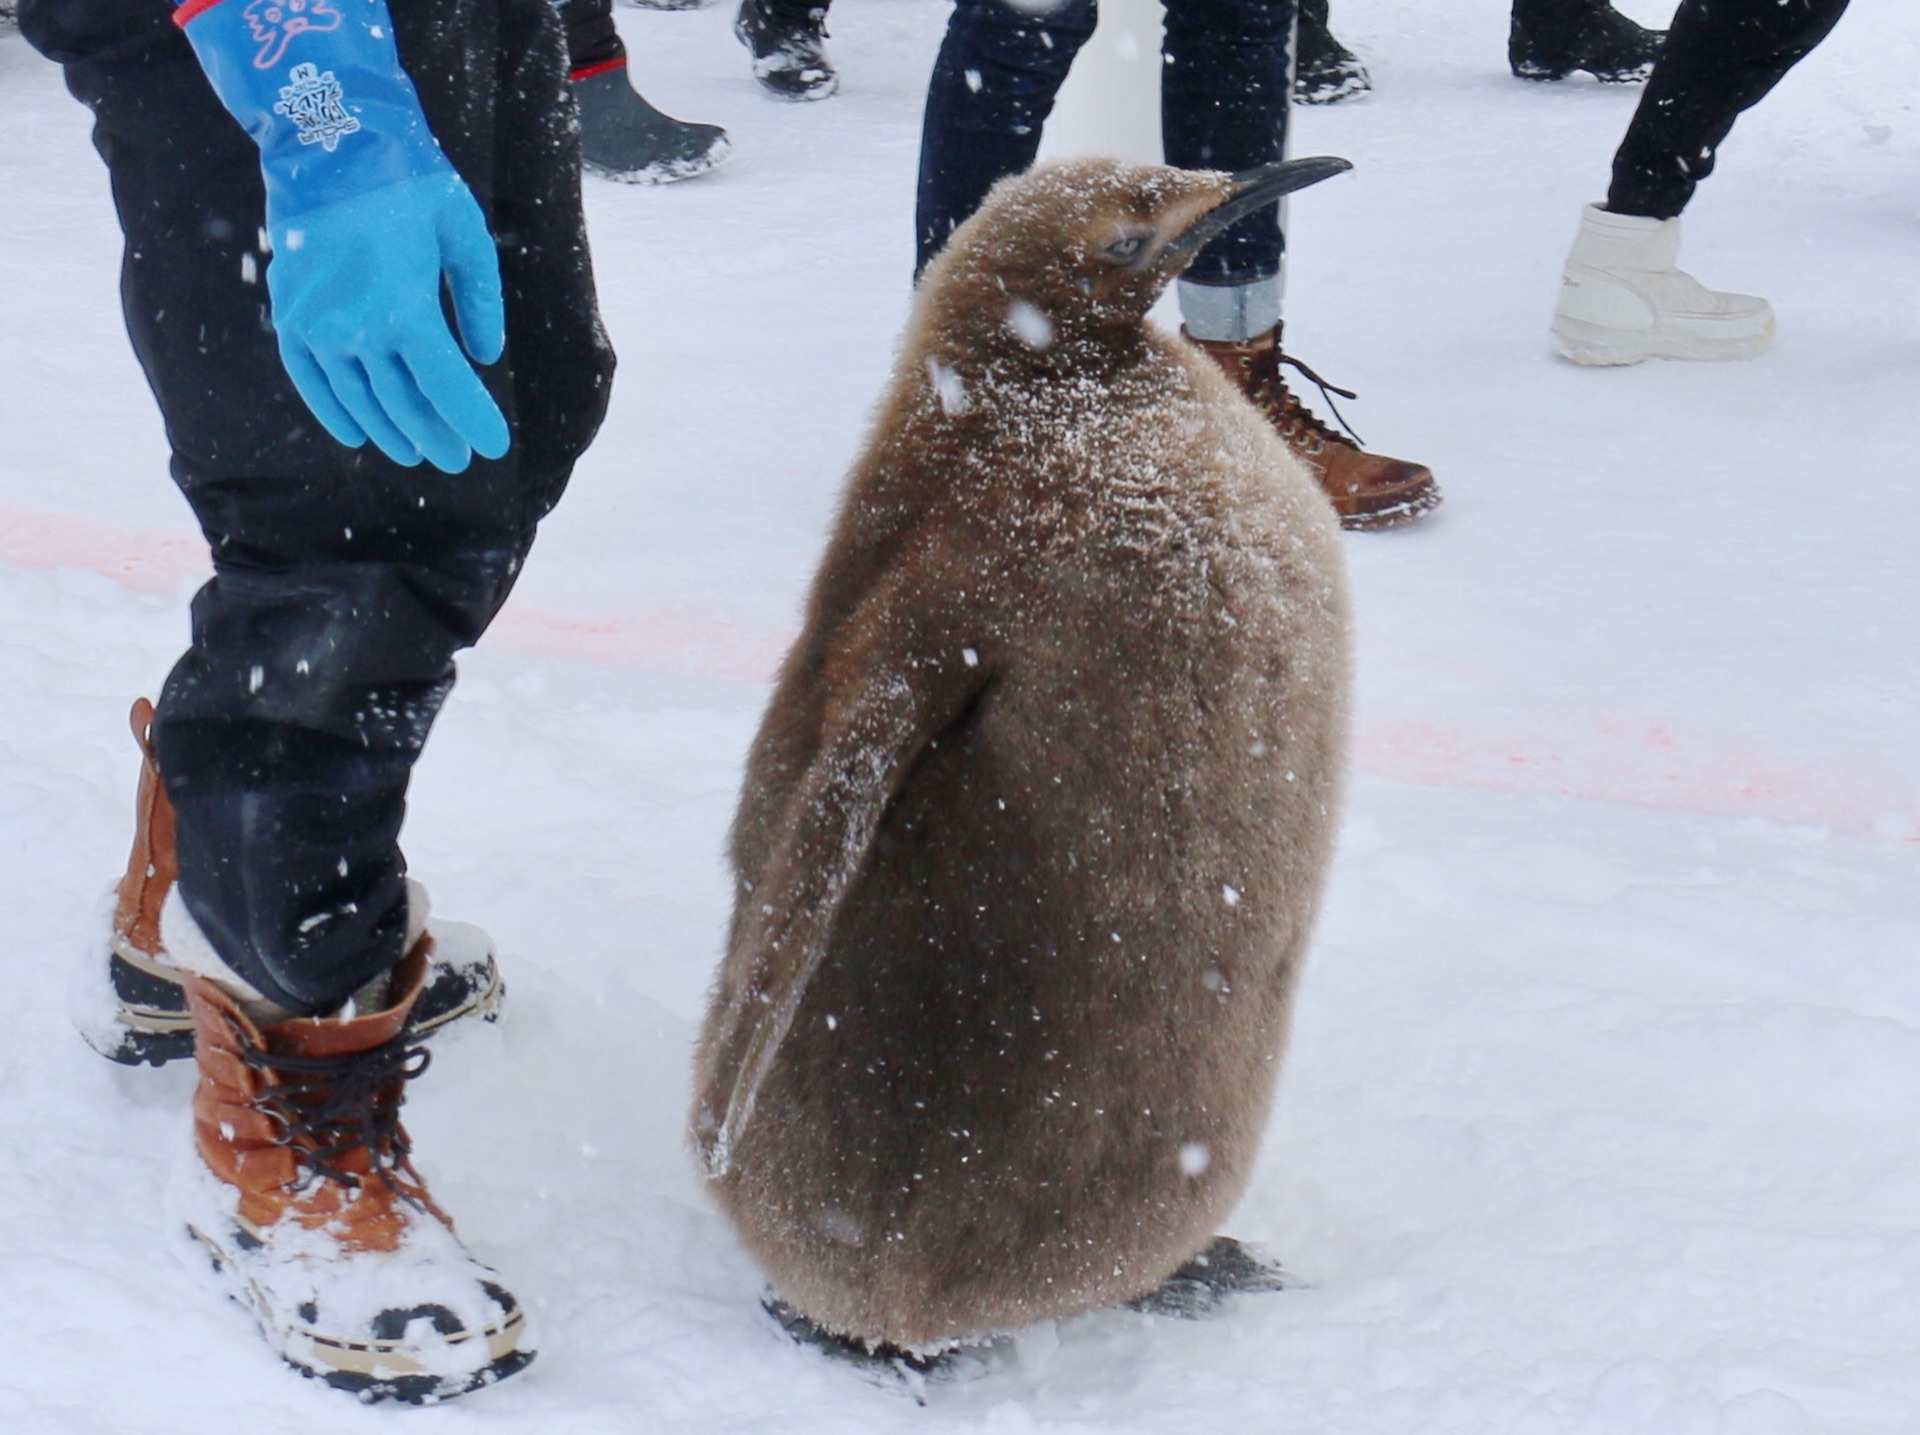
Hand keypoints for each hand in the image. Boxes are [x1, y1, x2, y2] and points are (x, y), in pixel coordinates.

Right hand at [267, 171, 509, 472]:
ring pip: (359, 400)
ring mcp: (317, 327)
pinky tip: (357, 434)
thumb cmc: (408, 184)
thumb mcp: (464, 232)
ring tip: (416, 451)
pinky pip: (311, 380)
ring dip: (391, 431)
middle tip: (459, 457)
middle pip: (404, 403)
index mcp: (406, 309)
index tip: (495, 447)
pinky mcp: (290, 317)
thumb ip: (479, 299)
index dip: (473, 421)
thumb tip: (485, 355)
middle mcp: (357, 328)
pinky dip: (334, 412)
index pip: (447, 387)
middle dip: (436, 435)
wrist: (327, 143)